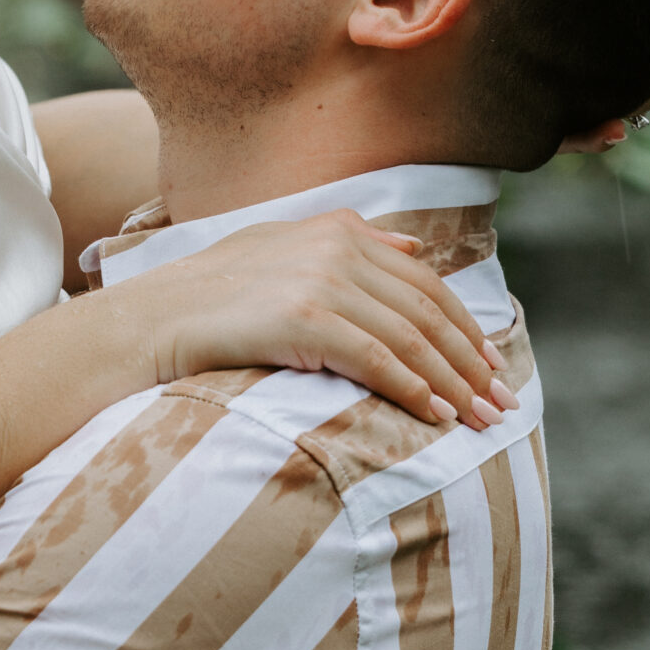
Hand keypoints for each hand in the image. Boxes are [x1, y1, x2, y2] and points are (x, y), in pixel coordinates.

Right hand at [116, 207, 512, 427]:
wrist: (150, 320)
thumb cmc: (211, 296)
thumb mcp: (280, 250)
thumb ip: (348, 241)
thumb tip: (414, 246)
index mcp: (337, 229)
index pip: (424, 282)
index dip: (463, 326)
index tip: (487, 366)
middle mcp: (335, 247)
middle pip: (426, 310)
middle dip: (469, 362)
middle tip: (498, 403)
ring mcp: (320, 280)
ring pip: (410, 338)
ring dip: (451, 384)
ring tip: (476, 419)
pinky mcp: (303, 317)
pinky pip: (376, 359)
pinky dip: (411, 389)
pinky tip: (433, 416)